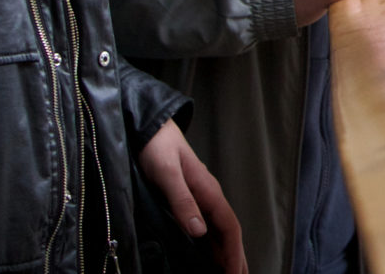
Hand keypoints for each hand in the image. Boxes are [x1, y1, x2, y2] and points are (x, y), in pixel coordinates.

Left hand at [139, 120, 245, 273]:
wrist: (149, 126)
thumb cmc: (156, 146)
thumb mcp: (166, 172)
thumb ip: (182, 200)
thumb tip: (199, 231)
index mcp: (208, 191)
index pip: (229, 227)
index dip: (234, 253)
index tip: (236, 273)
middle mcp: (208, 195)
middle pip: (229, 231)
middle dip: (236, 256)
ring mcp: (200, 196)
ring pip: (220, 229)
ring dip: (227, 251)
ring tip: (230, 271)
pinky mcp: (190, 196)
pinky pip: (209, 224)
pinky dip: (215, 242)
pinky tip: (210, 252)